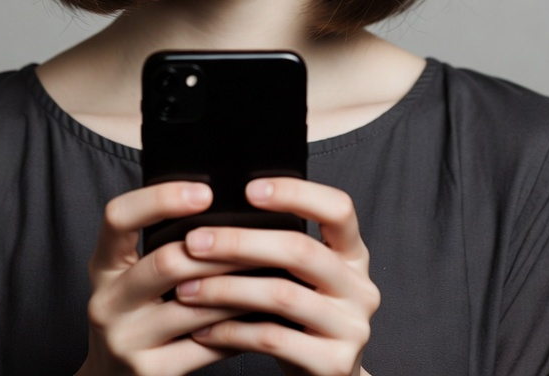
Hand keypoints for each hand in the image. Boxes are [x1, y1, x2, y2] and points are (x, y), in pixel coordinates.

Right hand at [77, 181, 243, 375]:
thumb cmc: (134, 314)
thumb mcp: (130, 275)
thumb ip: (160, 245)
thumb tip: (225, 210)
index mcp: (103, 265)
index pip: (118, 217)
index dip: (160, 199)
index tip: (205, 192)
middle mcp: (107, 302)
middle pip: (166, 262)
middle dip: (219, 249)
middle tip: (259, 237)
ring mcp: (127, 341)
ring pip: (195, 306)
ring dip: (239, 288)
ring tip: (271, 271)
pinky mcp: (151, 374)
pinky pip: (207, 346)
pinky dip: (240, 329)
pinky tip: (261, 315)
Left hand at [174, 178, 379, 375]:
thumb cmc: (301, 315)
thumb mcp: (304, 276)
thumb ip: (281, 245)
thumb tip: (216, 213)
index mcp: (353, 253)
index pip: (338, 208)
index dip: (296, 193)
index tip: (248, 189)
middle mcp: (361, 286)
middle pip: (300, 250)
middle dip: (240, 242)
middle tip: (194, 241)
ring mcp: (352, 327)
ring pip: (281, 295)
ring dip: (226, 289)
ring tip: (187, 287)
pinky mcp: (333, 364)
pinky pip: (273, 339)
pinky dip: (231, 331)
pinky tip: (203, 329)